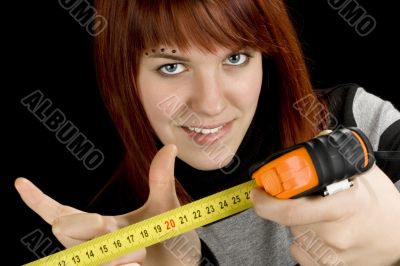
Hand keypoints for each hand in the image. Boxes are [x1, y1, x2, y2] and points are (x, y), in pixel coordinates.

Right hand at [15, 144, 200, 265]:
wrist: (185, 262)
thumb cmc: (169, 236)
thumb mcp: (165, 207)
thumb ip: (161, 180)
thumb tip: (170, 147)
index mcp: (101, 226)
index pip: (62, 214)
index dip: (39, 200)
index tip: (20, 181)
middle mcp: (94, 246)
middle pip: (64, 230)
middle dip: (90, 227)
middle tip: (120, 229)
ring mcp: (98, 263)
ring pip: (85, 257)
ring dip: (118, 255)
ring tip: (142, 257)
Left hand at [251, 164, 399, 265]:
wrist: (398, 239)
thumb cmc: (381, 206)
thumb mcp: (364, 173)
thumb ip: (333, 155)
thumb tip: (303, 148)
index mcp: (343, 208)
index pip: (290, 210)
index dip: (266, 201)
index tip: (257, 192)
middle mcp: (335, 236)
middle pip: (289, 220)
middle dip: (286, 206)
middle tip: (298, 198)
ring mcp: (330, 256)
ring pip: (294, 234)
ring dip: (298, 222)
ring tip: (321, 215)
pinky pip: (300, 250)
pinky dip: (304, 238)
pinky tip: (322, 231)